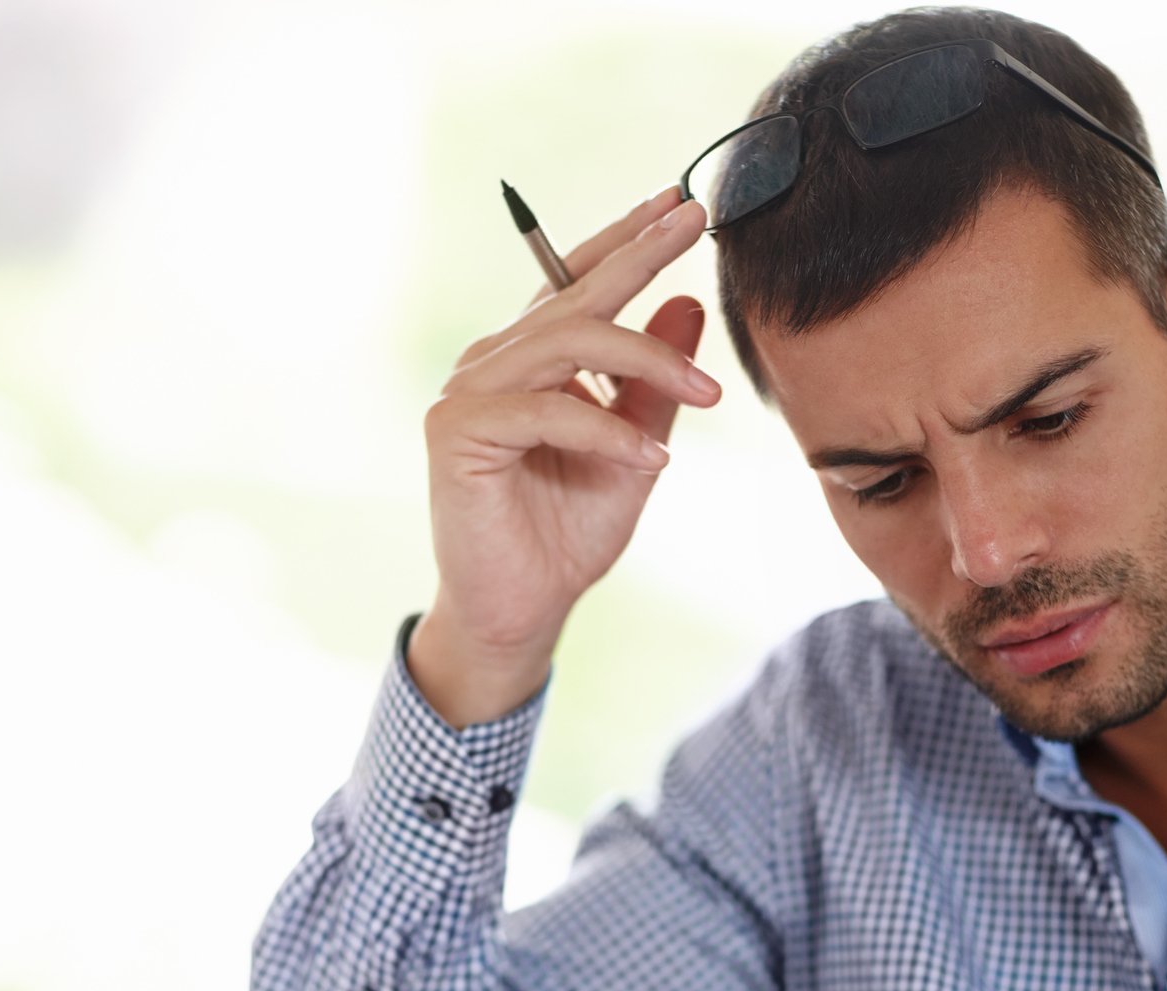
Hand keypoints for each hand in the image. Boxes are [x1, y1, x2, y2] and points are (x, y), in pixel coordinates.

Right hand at [409, 186, 719, 726]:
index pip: (576, 283)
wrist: (521, 611)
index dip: (625, 240)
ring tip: (708, 396)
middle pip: (573, 297)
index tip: (678, 203)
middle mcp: (492, 364)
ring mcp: (468, 394)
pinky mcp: (457, 433)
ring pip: (567, 345)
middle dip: (640, 255)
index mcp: (527, 360)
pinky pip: (546, 411)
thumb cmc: (568, 534)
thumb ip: (655, 386)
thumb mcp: (635, 450)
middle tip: (695, 221)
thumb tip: (691, 304)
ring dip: (647, 363)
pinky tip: (652, 462)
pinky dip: (605, 433)